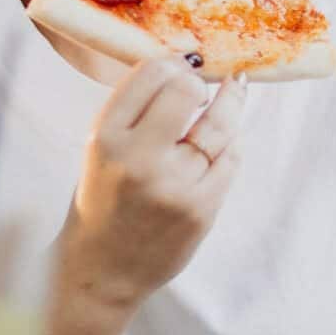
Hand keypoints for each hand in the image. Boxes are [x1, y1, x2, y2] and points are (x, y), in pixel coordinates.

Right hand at [56, 57, 246, 308]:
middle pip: (188, 92)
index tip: (181, 68)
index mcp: (105, 137)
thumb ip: (135, 110)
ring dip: (231, 103)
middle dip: (200, 83)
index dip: (172, 64)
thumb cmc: (103, 200)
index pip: (150, 73)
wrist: (101, 270)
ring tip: (236, 90)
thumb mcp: (100, 148)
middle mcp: (138, 159)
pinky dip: (232, 142)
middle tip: (202, 86)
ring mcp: (173, 186)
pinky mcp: (201, 208)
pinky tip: (228, 137)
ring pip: (219, 125)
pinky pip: (231, 159)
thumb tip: (187, 65)